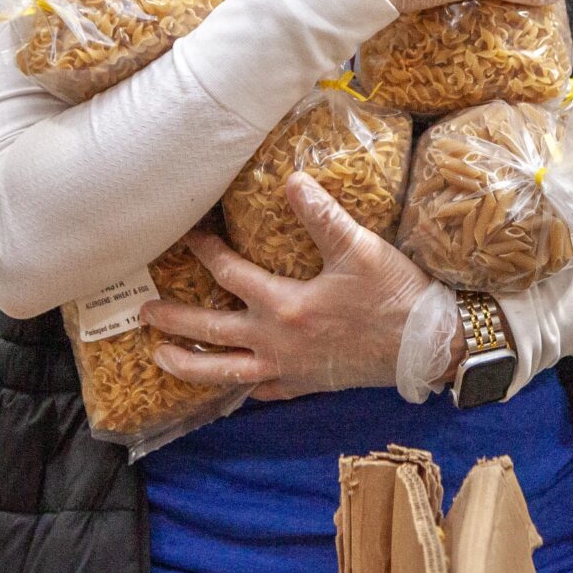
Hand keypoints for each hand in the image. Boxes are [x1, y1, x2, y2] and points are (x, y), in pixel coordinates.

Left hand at [147, 177, 460, 401]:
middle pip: (212, 334)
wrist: (428, 346)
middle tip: (143, 312)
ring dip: (190, 367)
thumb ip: (321, 215)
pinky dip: (242, 389)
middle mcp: (277, 343)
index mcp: (284, 306)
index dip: (205, 253)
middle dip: (175, 321)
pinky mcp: (307, 385)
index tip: (187, 237)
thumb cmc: (394, 295)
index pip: (229, 275)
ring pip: (226, 374)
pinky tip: (232, 387)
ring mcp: (290, 369)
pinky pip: (263, 391)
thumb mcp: (359, 248)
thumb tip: (292, 180)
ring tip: (160, 360)